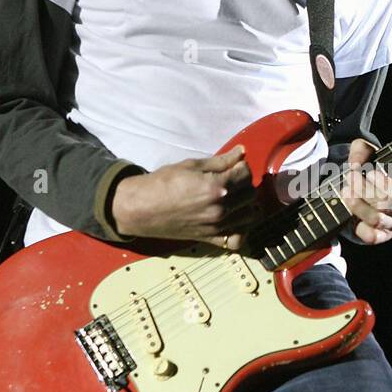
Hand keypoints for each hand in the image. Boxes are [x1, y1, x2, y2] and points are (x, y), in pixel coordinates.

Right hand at [110, 146, 263, 247]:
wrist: (141, 208)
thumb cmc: (162, 183)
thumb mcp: (191, 165)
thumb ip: (220, 161)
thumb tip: (241, 152)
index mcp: (216, 187)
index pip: (246, 174)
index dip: (242, 166)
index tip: (234, 166)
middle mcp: (220, 208)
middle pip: (250, 194)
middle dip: (245, 184)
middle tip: (232, 180)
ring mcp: (217, 226)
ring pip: (250, 215)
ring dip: (246, 205)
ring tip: (234, 198)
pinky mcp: (211, 239)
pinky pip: (237, 239)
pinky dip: (241, 230)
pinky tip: (234, 220)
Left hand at [337, 138, 391, 245]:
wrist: (364, 189)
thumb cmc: (372, 168)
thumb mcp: (367, 152)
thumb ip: (361, 151)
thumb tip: (354, 165)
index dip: (386, 185)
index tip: (370, 173)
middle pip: (388, 206)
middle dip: (364, 190)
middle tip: (350, 178)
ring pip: (377, 219)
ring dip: (357, 204)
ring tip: (345, 191)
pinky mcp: (382, 236)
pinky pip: (371, 236)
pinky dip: (357, 222)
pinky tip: (349, 209)